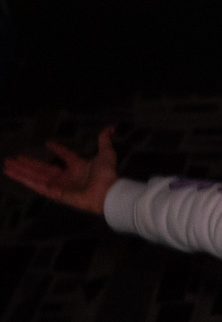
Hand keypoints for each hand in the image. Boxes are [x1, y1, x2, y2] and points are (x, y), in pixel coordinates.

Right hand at [3, 125, 118, 214]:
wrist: (108, 192)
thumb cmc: (107, 175)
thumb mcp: (106, 154)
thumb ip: (104, 141)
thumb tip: (111, 127)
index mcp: (79, 167)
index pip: (66, 156)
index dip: (58, 149)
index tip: (48, 143)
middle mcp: (68, 177)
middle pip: (43, 169)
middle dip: (28, 164)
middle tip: (15, 158)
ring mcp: (60, 186)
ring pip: (36, 176)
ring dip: (21, 170)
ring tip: (7, 164)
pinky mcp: (55, 193)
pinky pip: (37, 185)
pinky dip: (24, 179)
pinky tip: (12, 173)